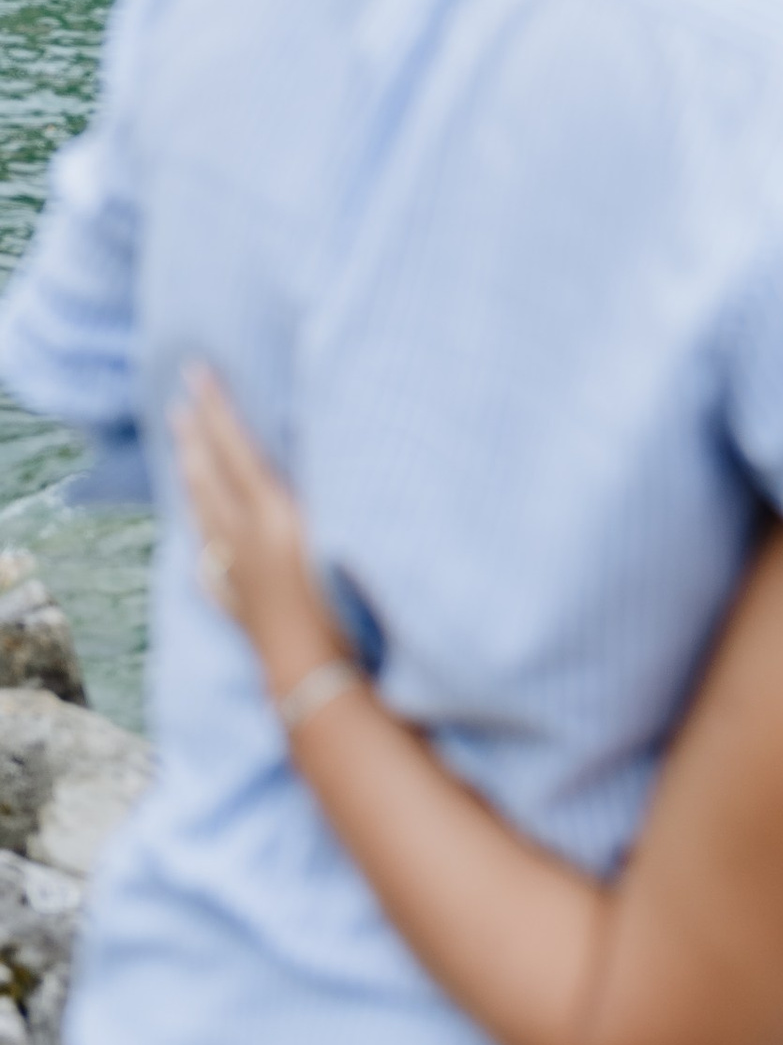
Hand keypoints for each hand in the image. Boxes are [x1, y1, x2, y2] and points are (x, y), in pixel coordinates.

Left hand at [173, 368, 347, 703]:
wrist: (315, 673)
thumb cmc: (342, 600)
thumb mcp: (339, 530)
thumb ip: (322, 488)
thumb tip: (307, 444)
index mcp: (270, 512)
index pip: (235, 445)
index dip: (216, 407)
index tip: (196, 372)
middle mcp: (242, 537)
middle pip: (208, 475)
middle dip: (194, 435)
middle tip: (179, 404)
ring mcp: (233, 572)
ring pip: (201, 515)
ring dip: (190, 478)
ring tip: (183, 455)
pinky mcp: (235, 602)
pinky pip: (208, 563)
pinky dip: (203, 543)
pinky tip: (202, 546)